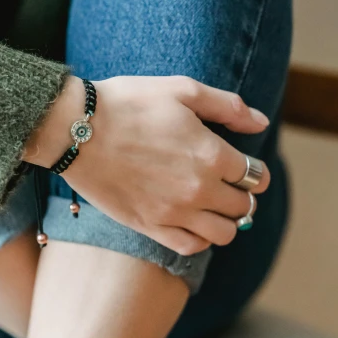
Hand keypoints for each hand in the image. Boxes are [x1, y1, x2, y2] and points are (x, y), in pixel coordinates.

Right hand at [24, 75, 269, 254]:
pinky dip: (200, 239)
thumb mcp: (182, 90)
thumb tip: (262, 124)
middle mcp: (198, 190)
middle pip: (243, 207)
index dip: (255, 171)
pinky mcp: (149, 226)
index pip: (255, 177)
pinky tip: (192, 221)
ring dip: (226, 220)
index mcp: (212, 155)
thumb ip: (229, 107)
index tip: (245, 166)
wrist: (75, 129)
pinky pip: (191, 247)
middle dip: (242, 195)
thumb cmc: (128, 103)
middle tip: (229, 184)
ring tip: (213, 205)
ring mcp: (174, 213)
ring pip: (224, 234)